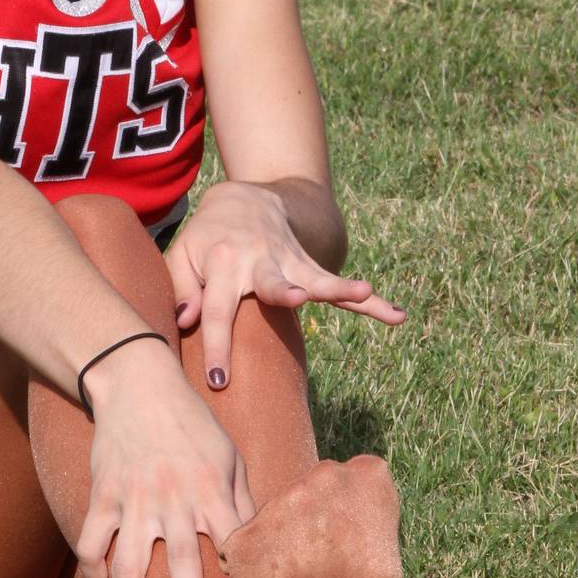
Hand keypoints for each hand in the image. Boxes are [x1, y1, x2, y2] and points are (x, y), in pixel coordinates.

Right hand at [74, 340, 256, 577]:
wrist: (138, 384)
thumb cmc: (192, 423)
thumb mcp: (228, 455)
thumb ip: (241, 501)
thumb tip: (259, 544)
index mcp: (211, 488)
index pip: (230, 543)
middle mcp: (173, 498)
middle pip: (180, 562)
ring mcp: (133, 498)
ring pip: (126, 565)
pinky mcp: (103, 494)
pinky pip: (92, 544)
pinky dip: (95, 576)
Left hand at [166, 180, 405, 387]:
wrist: (242, 200)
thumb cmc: (205, 239)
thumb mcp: (182, 255)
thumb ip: (180, 286)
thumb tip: (185, 320)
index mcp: (223, 262)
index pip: (218, 309)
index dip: (218, 344)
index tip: (219, 378)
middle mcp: (260, 261)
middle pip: (272, 282)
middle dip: (284, 292)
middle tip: (294, 299)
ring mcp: (289, 263)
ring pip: (318, 280)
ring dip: (341, 287)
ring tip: (367, 293)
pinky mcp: (308, 267)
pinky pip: (339, 288)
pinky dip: (370, 302)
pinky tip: (397, 315)